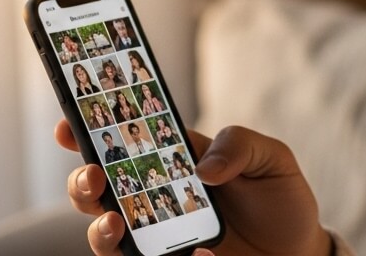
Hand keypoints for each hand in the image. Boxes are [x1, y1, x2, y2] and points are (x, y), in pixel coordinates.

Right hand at [57, 120, 331, 255]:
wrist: (298, 250)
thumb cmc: (279, 197)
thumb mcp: (272, 158)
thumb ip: (241, 145)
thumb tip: (203, 167)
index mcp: (175, 158)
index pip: (125, 140)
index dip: (89, 129)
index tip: (67, 124)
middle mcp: (156, 197)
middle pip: (99, 188)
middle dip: (81, 181)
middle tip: (94, 177)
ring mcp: (158, 235)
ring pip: (105, 233)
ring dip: (100, 229)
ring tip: (117, 224)